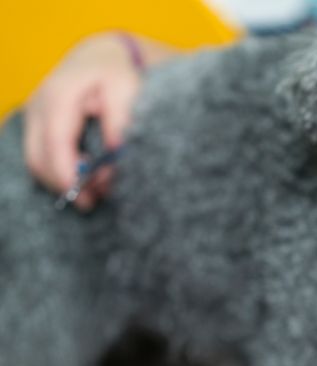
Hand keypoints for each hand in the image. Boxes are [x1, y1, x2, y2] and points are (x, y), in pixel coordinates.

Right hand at [23, 32, 174, 209]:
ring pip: (36, 162)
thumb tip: (116, 148)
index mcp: (59, 95)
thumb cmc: (116, 73)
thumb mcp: (126, 87)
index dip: (66, 172)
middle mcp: (38, 106)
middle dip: (65, 184)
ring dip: (63, 182)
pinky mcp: (36, 128)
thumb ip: (121, 116)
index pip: (55, 141)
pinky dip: (61, 174)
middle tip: (94, 200)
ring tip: (95, 192)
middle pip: (39, 157)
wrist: (98, 59)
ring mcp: (33, 118)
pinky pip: (41, 158)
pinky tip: (86, 179)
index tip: (84, 194)